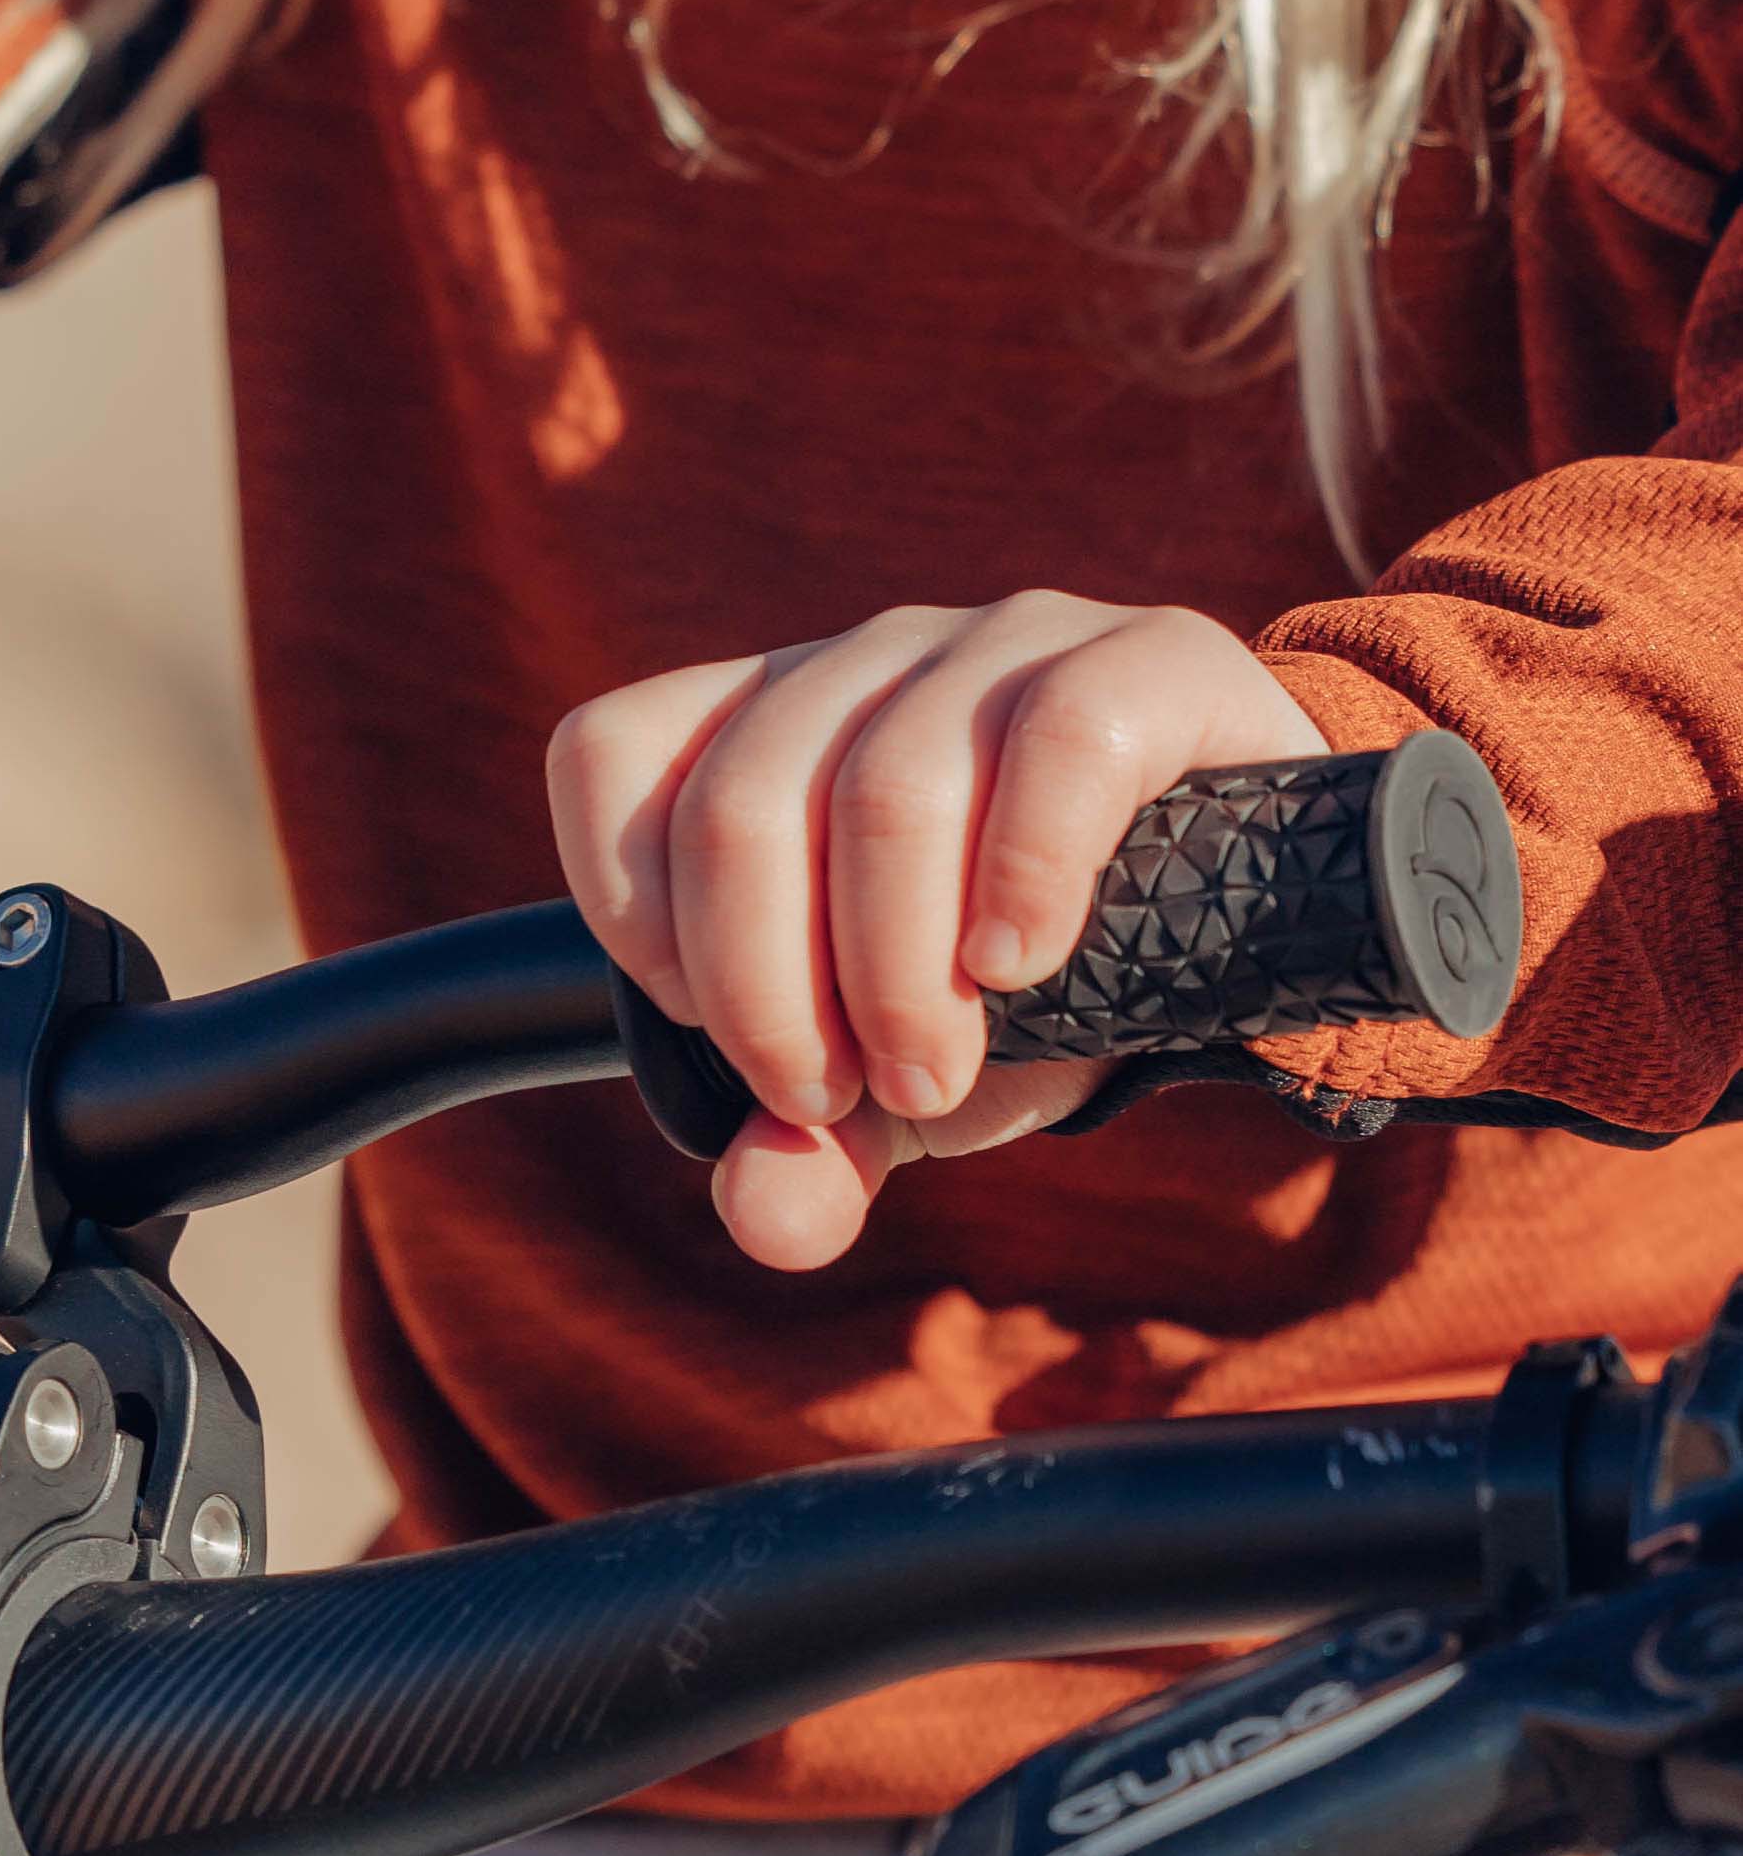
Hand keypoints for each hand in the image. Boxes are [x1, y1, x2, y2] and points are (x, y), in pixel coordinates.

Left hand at [544, 593, 1323, 1272]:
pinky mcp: (1144, 658)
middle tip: (851, 1092)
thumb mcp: (902, 1089)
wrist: (1242, 926)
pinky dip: (1021, 875)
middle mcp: (861, 665)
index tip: (729, 1034)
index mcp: (762, 729)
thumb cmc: (1033, 990)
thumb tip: (762, 1212)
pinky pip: (1056, 740)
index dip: (637, 912)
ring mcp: (1000, 643)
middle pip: (743, 803)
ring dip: (897, 970)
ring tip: (941, 1070)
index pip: (611, 756)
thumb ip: (816, 1153)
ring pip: (889, 784)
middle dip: (775, 991)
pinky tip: (1020, 964)